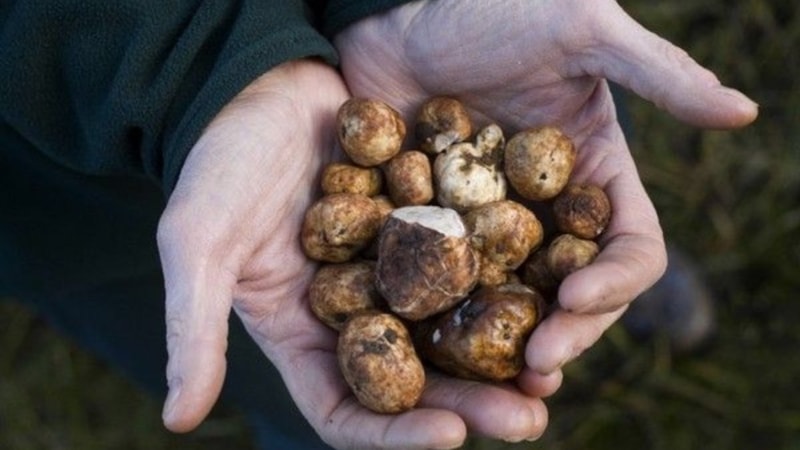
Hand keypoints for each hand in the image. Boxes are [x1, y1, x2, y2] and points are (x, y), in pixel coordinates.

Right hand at [155, 59, 547, 448]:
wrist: (260, 87)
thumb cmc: (219, 164)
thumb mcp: (197, 243)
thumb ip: (193, 326)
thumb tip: (177, 419)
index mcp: (302, 334)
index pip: (348, 407)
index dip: (396, 433)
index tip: (449, 435)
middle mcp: (355, 312)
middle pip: (418, 378)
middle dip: (471, 404)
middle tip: (530, 419)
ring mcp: (393, 270)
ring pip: (453, 327)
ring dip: (500, 354)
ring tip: (550, 371)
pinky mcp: (423, 226)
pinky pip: (469, 261)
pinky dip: (502, 278)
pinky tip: (548, 288)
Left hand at [334, 0, 756, 403]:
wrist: (400, 10)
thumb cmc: (494, 10)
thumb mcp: (581, 30)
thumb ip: (658, 73)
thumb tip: (745, 112)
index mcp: (594, 174)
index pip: (629, 247)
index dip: (616, 280)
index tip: (578, 297)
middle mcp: (546, 210)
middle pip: (573, 293)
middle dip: (564, 334)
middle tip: (535, 368)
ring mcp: (488, 224)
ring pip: (513, 303)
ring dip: (509, 347)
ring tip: (493, 385)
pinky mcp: (434, 227)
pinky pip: (446, 283)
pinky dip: (446, 316)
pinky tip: (431, 343)